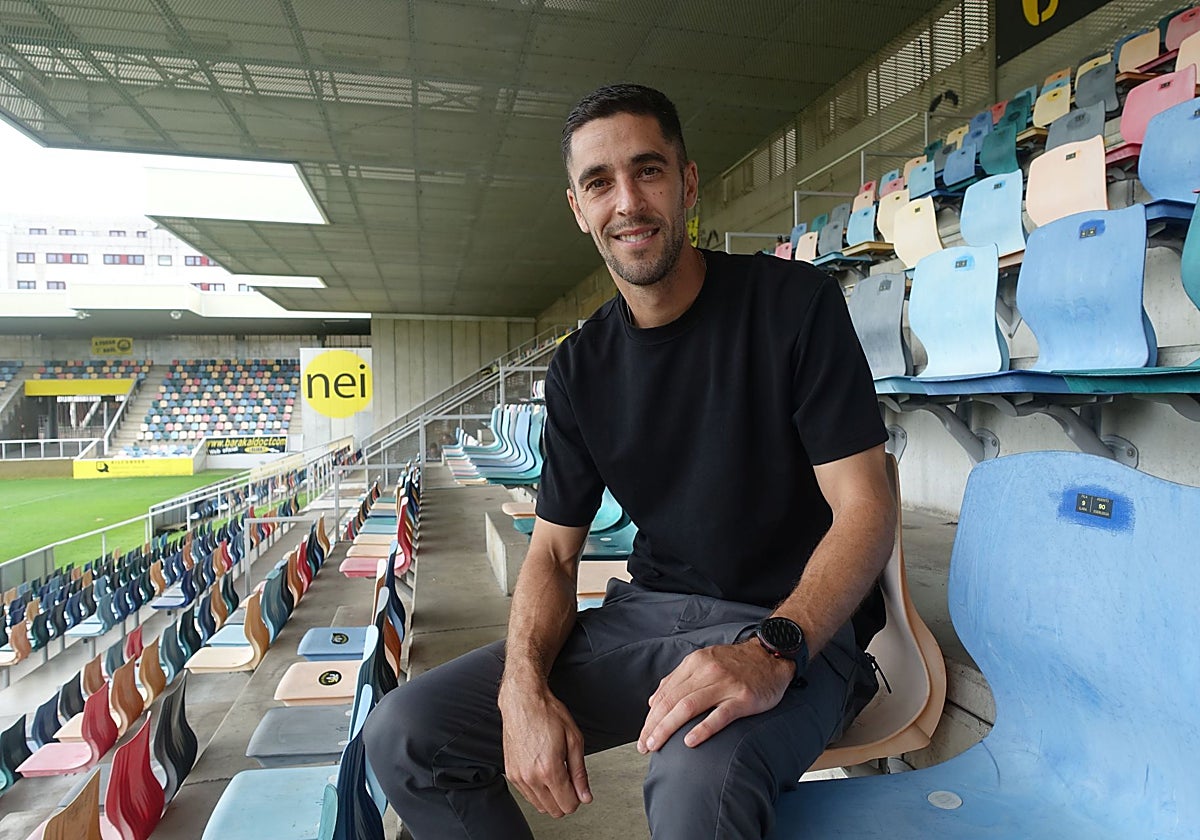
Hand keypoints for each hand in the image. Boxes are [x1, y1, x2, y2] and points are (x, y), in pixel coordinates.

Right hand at [499, 678, 591, 817]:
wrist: (523, 701)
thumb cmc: (547, 714)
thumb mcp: (574, 740)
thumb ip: (580, 773)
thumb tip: (585, 796)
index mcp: (549, 770)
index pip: (568, 805)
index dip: (578, 798)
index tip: (578, 786)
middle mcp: (531, 777)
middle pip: (555, 810)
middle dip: (566, 799)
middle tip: (569, 779)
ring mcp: (518, 777)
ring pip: (540, 806)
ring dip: (551, 797)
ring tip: (556, 773)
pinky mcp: (510, 774)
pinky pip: (527, 796)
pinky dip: (538, 790)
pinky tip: (543, 772)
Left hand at [637, 641, 795, 752]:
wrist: (771, 655)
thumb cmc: (737, 664)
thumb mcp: (704, 662)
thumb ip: (678, 679)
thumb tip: (654, 701)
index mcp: (695, 663)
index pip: (665, 693)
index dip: (650, 717)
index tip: (643, 735)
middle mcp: (707, 671)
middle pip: (672, 701)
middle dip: (654, 726)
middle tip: (645, 746)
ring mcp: (725, 684)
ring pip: (688, 707)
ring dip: (668, 728)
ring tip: (657, 745)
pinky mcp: (743, 698)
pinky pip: (719, 715)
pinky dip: (702, 729)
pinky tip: (689, 742)